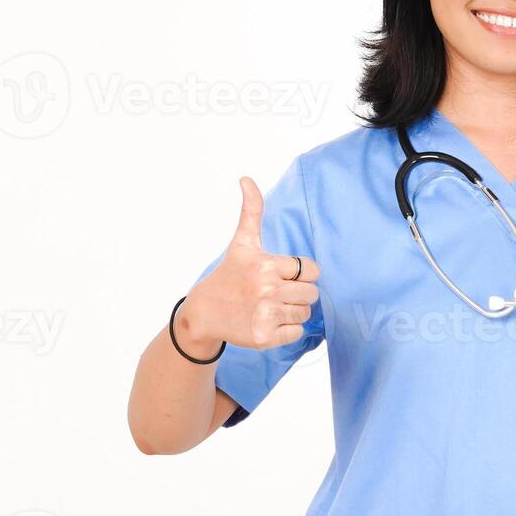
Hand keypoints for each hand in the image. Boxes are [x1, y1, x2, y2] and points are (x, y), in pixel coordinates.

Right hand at [176, 176, 320, 351]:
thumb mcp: (242, 243)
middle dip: (297, 293)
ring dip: (293, 311)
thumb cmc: (228, 275)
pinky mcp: (265, 337)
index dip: (301, 273)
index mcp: (266, 265)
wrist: (204, 313)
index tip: (284, 275)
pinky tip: (269, 321)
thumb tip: (246, 178)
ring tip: (270, 306)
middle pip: (311, 293)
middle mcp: (267, 290)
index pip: (311, 270)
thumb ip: (251, 211)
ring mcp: (266, 315)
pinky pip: (297, 332)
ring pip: (305, 313)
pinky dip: (288, 330)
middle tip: (276, 293)